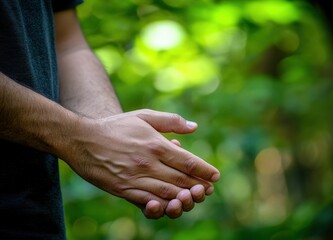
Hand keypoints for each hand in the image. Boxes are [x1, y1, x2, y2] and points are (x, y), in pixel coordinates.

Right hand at [60, 109, 219, 218]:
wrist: (82, 139)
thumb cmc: (116, 126)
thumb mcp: (143, 116)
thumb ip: (170, 121)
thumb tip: (194, 127)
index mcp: (156, 144)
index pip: (189, 162)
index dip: (205, 171)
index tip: (215, 176)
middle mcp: (149, 163)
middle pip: (182, 180)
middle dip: (199, 187)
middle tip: (208, 191)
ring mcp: (136, 178)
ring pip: (168, 193)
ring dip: (185, 199)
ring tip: (194, 199)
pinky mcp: (123, 189)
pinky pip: (148, 201)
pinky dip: (162, 206)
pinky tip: (170, 206)